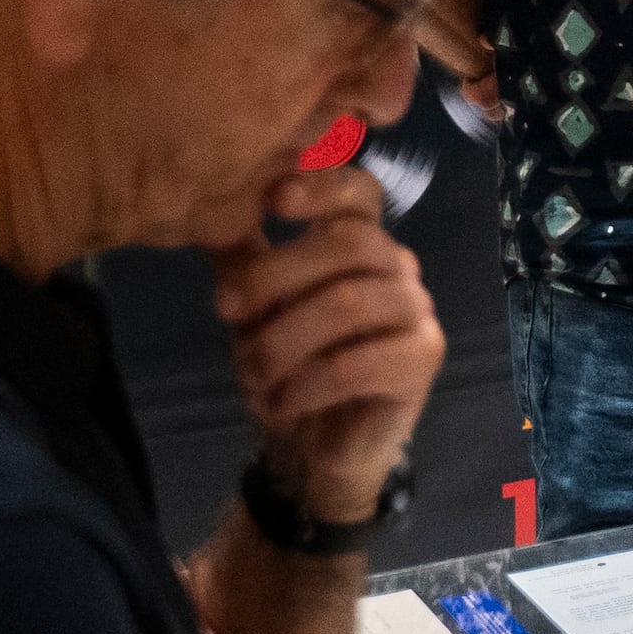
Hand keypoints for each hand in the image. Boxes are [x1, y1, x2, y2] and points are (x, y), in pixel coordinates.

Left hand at [210, 166, 442, 524]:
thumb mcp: (256, 313)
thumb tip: (211, 212)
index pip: (360, 195)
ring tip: (251, 376)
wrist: (317, 448)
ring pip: (348, 303)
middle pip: (350, 242)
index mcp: (360, 245)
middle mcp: (398, 267)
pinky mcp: (421, 359)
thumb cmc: (290, 367)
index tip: (275, 199)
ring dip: (283, 342)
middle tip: (225, 310)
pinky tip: (281, 404)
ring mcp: (416, 310)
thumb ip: (244, 264)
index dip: (325, 185)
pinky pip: (357, 363)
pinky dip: (305, 386)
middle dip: (276, 273)